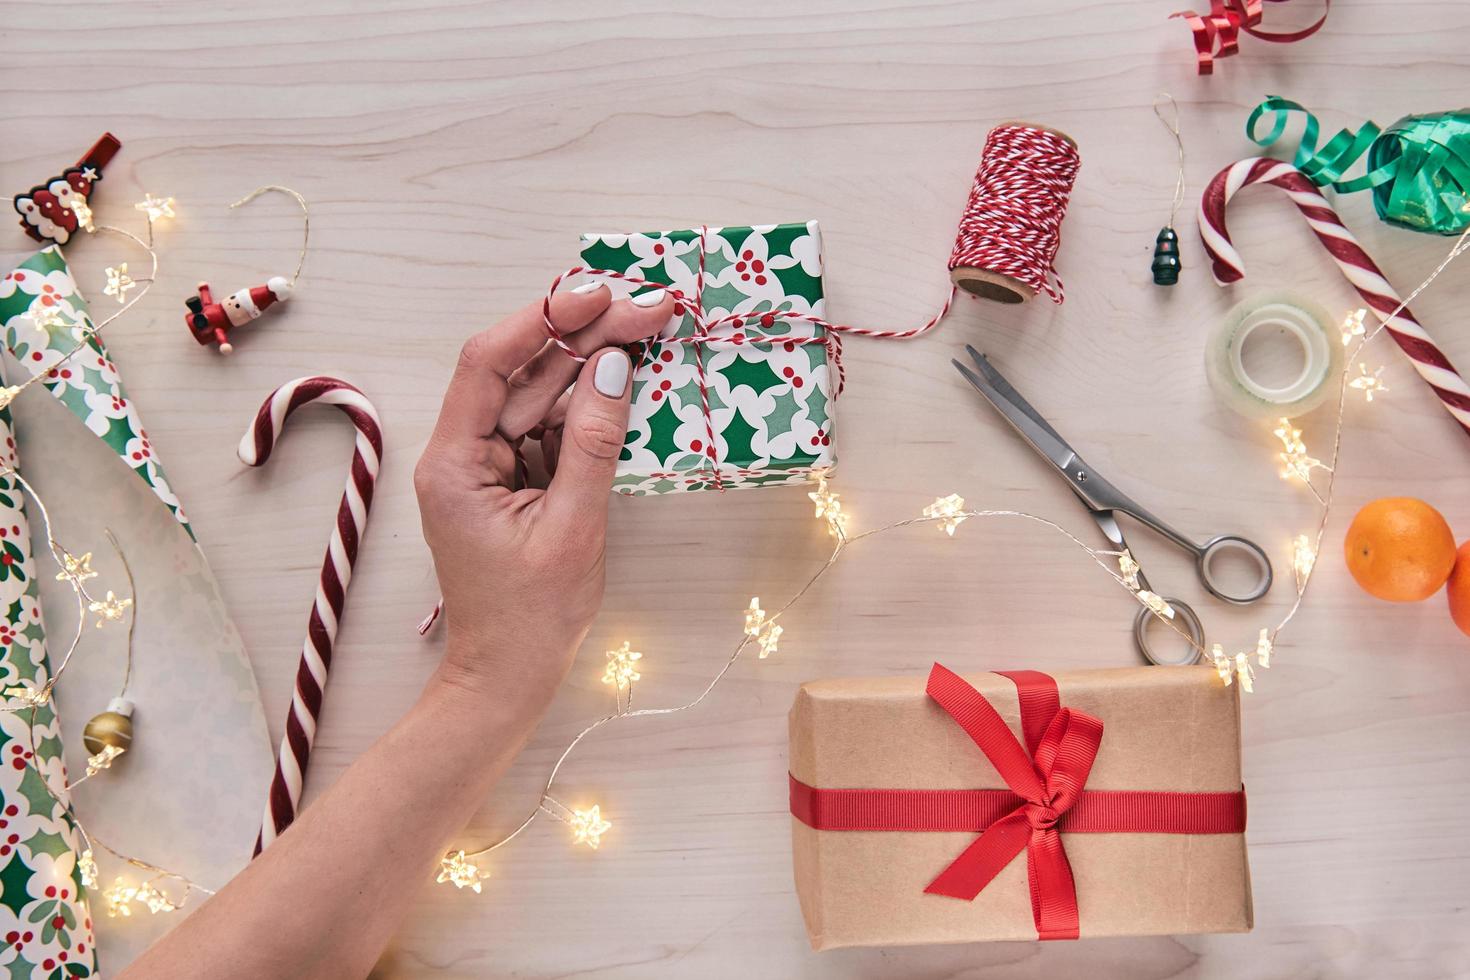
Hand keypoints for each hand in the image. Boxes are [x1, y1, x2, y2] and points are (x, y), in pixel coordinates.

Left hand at [415, 284, 672, 713]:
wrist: (509, 676)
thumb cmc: (532, 616)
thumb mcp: (573, 528)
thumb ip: (593, 444)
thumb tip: (615, 368)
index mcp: (454, 463)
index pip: (488, 363)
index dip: (542, 320)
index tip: (598, 296)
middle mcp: (463, 452)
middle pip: (523, 372)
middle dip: (586, 337)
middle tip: (650, 307)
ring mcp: (489, 464)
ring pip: (541, 394)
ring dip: (593, 363)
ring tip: (649, 327)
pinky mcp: (516, 478)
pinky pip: (552, 426)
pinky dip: (590, 404)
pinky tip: (629, 375)